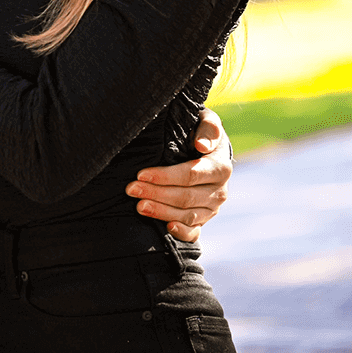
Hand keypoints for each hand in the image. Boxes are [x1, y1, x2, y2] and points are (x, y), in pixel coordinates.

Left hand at [125, 108, 231, 241]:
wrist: (207, 147)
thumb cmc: (200, 130)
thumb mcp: (206, 121)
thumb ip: (207, 128)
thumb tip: (201, 145)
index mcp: (220, 167)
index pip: (191, 175)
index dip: (165, 176)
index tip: (141, 174)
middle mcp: (219, 190)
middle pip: (185, 196)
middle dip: (156, 193)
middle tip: (131, 189)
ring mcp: (212, 207)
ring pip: (188, 215)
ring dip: (162, 212)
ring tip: (138, 206)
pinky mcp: (204, 218)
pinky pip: (195, 231)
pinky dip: (181, 232)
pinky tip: (166, 228)